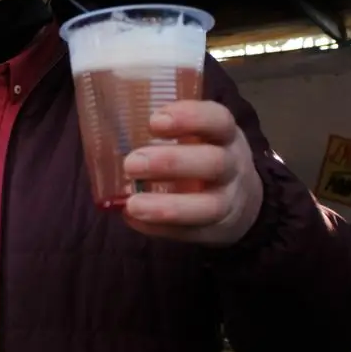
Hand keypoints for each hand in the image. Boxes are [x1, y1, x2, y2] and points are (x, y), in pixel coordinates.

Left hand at [121, 99, 263, 246]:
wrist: (242, 197)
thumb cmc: (203, 154)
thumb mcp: (199, 134)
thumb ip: (167, 129)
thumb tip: (108, 129)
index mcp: (225, 135)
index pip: (218, 120)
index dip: (190, 118)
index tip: (154, 121)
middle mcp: (233, 166)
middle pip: (213, 163)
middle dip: (171, 163)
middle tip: (131, 163)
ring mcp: (229, 201)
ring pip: (207, 206)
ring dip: (167, 206)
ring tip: (133, 204)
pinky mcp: (218, 230)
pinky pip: (191, 232)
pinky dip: (160, 228)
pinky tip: (134, 219)